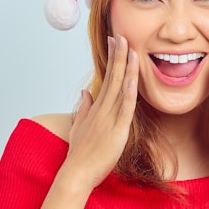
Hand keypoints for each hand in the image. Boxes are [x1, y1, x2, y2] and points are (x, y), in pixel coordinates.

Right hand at [60, 35, 138, 191]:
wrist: (76, 174)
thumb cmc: (80, 154)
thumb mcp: (79, 127)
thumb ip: (83, 109)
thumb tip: (85, 92)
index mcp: (96, 108)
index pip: (106, 78)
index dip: (112, 59)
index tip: (114, 41)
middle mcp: (102, 110)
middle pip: (112, 77)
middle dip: (118, 55)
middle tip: (121, 34)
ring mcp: (108, 119)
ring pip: (118, 88)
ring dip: (124, 67)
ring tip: (129, 47)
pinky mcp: (116, 131)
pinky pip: (124, 108)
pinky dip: (128, 92)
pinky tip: (131, 78)